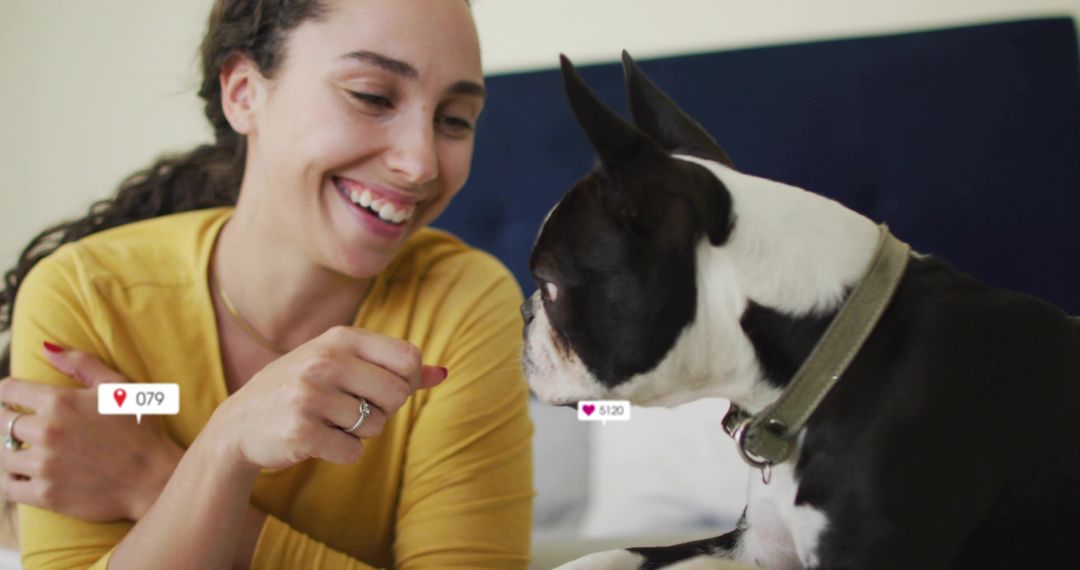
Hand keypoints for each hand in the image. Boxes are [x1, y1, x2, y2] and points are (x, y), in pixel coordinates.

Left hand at [0, 344, 182, 521]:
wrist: (154, 478)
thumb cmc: (141, 429)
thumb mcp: (119, 387)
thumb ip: (82, 364)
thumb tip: (46, 348)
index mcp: (60, 402)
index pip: (8, 391)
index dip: (8, 392)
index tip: (11, 398)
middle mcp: (46, 432)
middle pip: (1, 422)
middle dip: (7, 419)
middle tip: (20, 424)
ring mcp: (44, 465)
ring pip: (2, 454)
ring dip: (9, 449)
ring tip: (23, 449)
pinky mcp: (45, 495)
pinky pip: (7, 486)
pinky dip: (10, 479)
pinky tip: (22, 474)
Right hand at [205, 326, 446, 471]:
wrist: (240, 424)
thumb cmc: (304, 389)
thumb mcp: (344, 364)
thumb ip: (395, 367)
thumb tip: (444, 373)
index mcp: (341, 338)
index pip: (409, 358)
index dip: (406, 382)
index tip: (382, 389)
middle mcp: (325, 360)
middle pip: (398, 394)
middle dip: (384, 410)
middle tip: (353, 410)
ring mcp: (309, 395)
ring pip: (376, 426)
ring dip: (360, 433)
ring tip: (328, 421)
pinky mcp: (300, 431)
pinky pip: (352, 452)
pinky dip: (341, 452)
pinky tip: (316, 439)